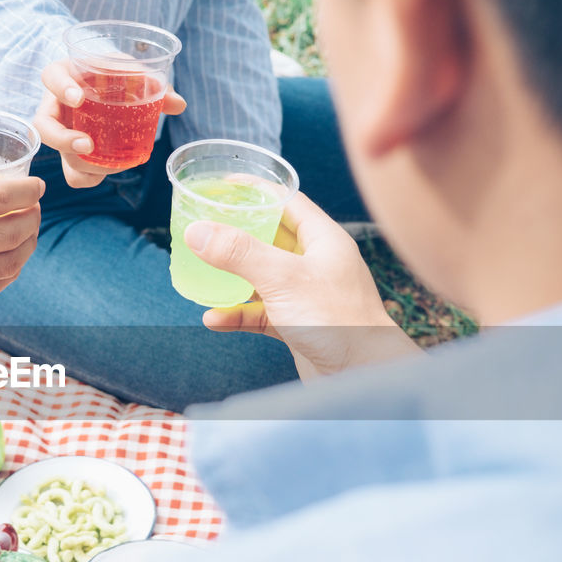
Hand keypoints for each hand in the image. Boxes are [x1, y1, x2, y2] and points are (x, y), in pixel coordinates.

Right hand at [0, 153, 43, 330]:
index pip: (1, 198)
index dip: (28, 192)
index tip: (37, 186)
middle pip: (13, 233)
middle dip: (32, 218)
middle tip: (33, 209)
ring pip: (8, 265)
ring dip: (26, 248)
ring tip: (27, 236)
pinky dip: (6, 274)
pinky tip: (8, 264)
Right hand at [33, 58, 185, 187]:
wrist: (108, 87)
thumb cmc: (115, 74)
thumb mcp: (130, 70)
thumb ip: (151, 83)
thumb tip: (178, 104)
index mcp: (67, 76)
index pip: (51, 76)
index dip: (60, 87)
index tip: (79, 98)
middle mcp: (56, 106)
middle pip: (44, 127)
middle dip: (63, 139)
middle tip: (88, 144)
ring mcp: (62, 133)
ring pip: (59, 156)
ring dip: (81, 165)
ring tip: (109, 165)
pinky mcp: (72, 155)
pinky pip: (74, 174)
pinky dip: (90, 178)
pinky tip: (108, 172)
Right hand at [185, 193, 420, 377]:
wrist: (364, 375)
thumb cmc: (339, 322)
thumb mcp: (283, 279)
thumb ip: (240, 253)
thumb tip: (198, 231)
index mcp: (324, 239)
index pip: (287, 202)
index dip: (256, 190)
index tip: (223, 186)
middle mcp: (317, 263)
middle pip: (270, 238)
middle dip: (236, 235)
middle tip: (204, 228)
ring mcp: (307, 295)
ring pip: (262, 277)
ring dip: (232, 277)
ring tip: (201, 272)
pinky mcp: (298, 325)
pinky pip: (260, 313)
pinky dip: (237, 314)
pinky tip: (214, 319)